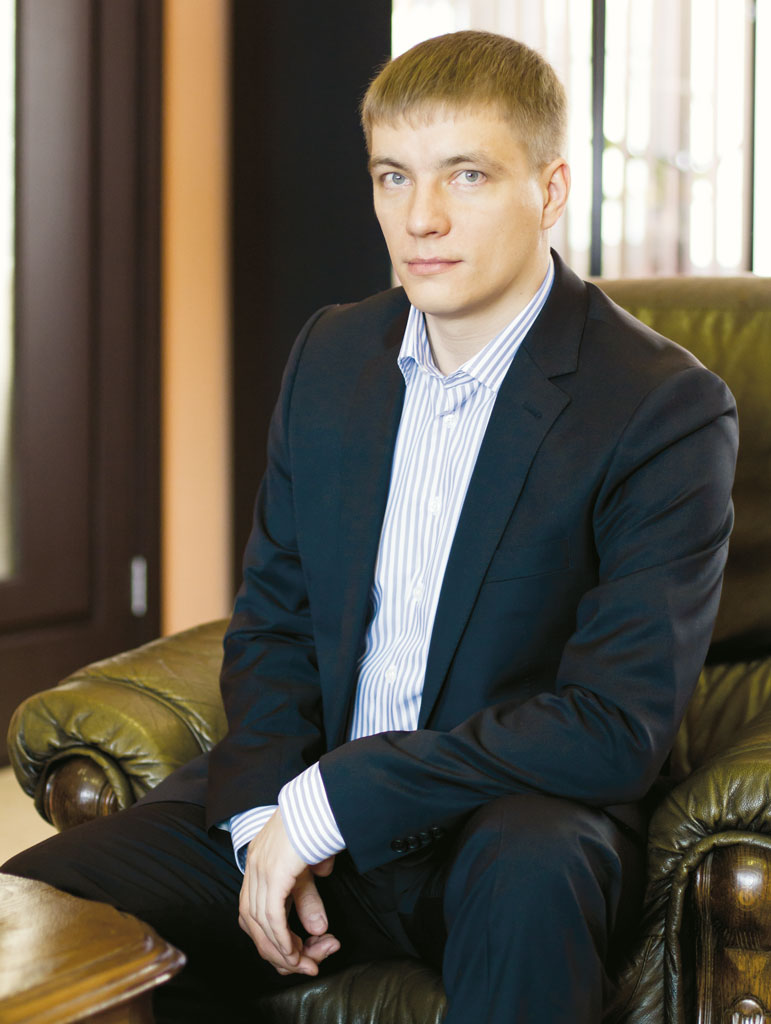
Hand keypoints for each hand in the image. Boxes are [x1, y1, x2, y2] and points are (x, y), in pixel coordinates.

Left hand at [238, 808, 338, 974]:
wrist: (321, 801)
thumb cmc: (318, 827)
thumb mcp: (310, 870)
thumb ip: (308, 899)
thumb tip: (318, 928)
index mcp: (257, 862)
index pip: (250, 910)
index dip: (266, 936)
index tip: (289, 953)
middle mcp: (254, 867)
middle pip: (251, 921)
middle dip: (273, 949)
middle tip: (298, 965)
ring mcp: (261, 869)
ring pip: (260, 922)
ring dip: (280, 949)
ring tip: (300, 963)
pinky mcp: (274, 872)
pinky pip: (272, 915)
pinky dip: (281, 938)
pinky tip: (294, 951)